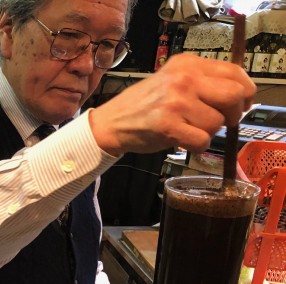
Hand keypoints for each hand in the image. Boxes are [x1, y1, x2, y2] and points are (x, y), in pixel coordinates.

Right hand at [89, 53, 256, 155]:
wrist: (112, 122)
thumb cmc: (143, 105)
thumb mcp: (173, 80)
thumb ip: (202, 81)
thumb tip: (238, 96)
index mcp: (187, 64)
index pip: (235, 72)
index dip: (244, 92)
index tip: (240, 104)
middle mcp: (183, 79)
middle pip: (234, 96)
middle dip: (234, 114)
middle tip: (222, 121)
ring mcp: (175, 102)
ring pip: (217, 123)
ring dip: (208, 132)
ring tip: (189, 130)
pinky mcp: (168, 126)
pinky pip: (202, 141)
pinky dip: (197, 146)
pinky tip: (184, 142)